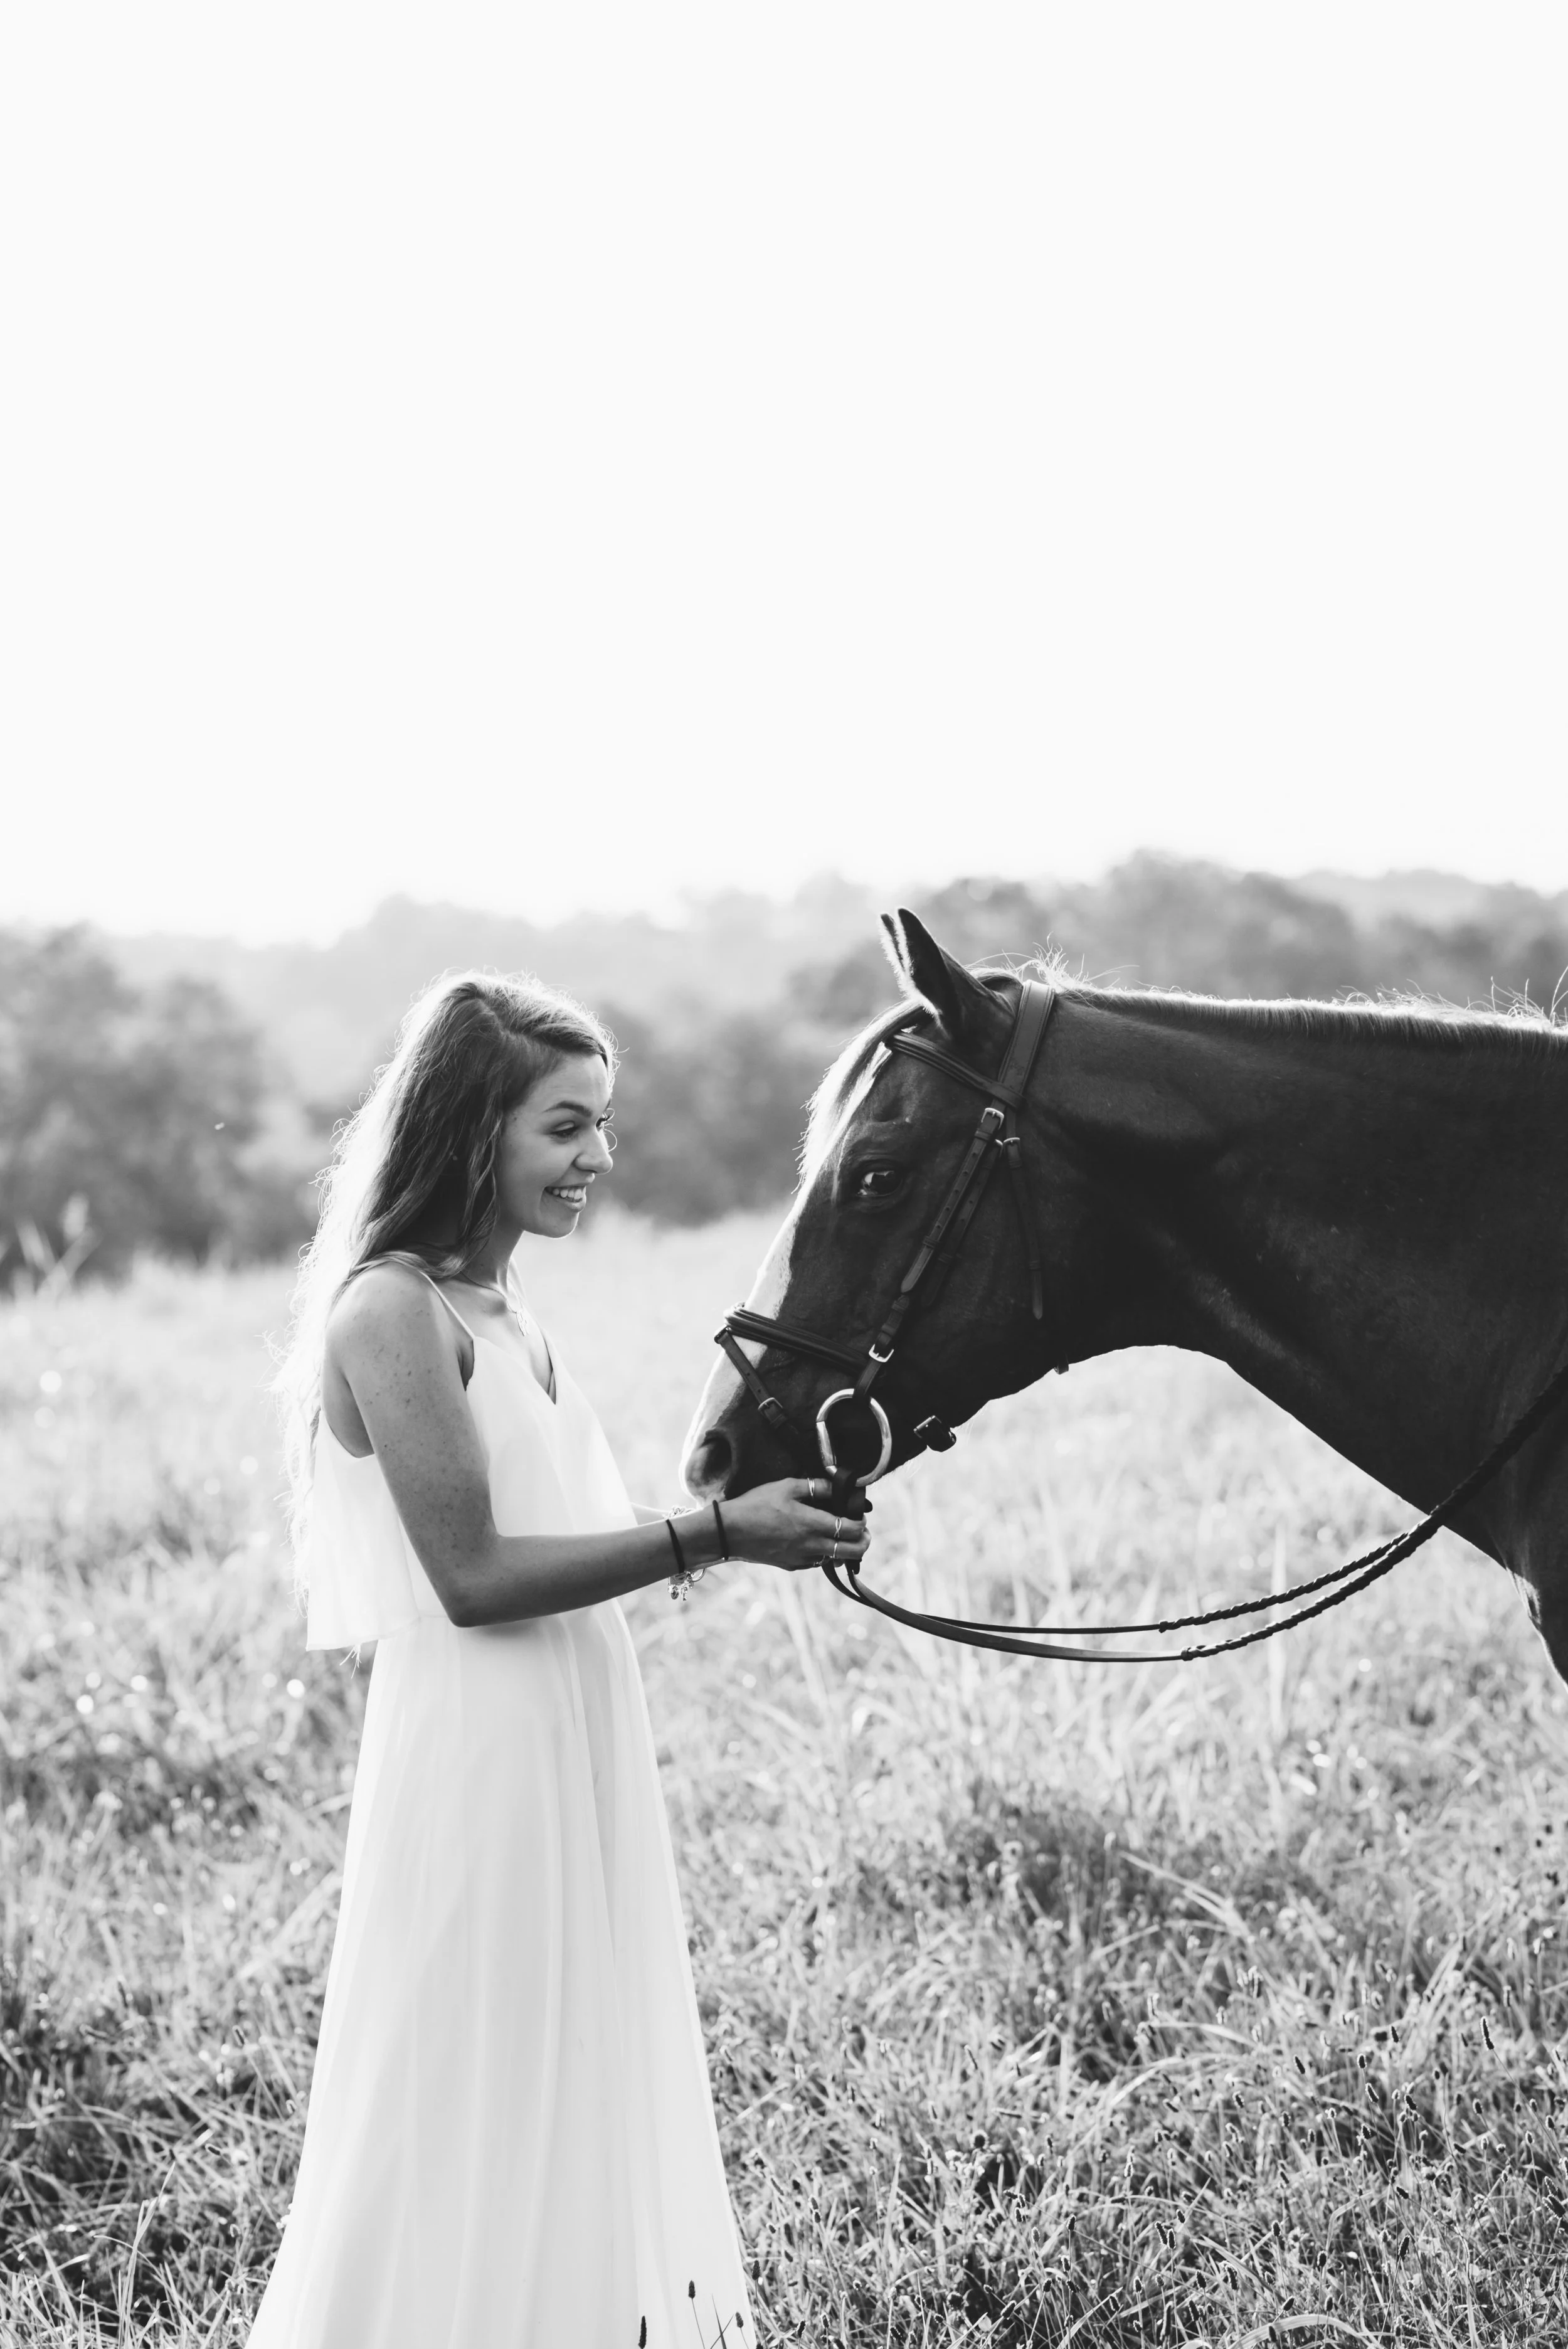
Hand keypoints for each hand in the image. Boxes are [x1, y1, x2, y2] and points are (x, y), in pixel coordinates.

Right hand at [718, 1478, 872, 1575]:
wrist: (730, 1531)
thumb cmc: (756, 1505)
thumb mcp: (786, 1487)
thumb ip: (815, 1486)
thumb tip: (835, 1485)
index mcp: (812, 1524)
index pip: (852, 1529)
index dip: (862, 1523)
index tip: (861, 1516)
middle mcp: (811, 1545)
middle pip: (852, 1552)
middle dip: (863, 1542)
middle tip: (862, 1532)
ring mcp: (802, 1559)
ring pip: (835, 1560)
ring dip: (845, 1550)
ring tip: (842, 1537)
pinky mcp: (792, 1566)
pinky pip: (817, 1563)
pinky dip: (825, 1554)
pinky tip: (818, 1542)